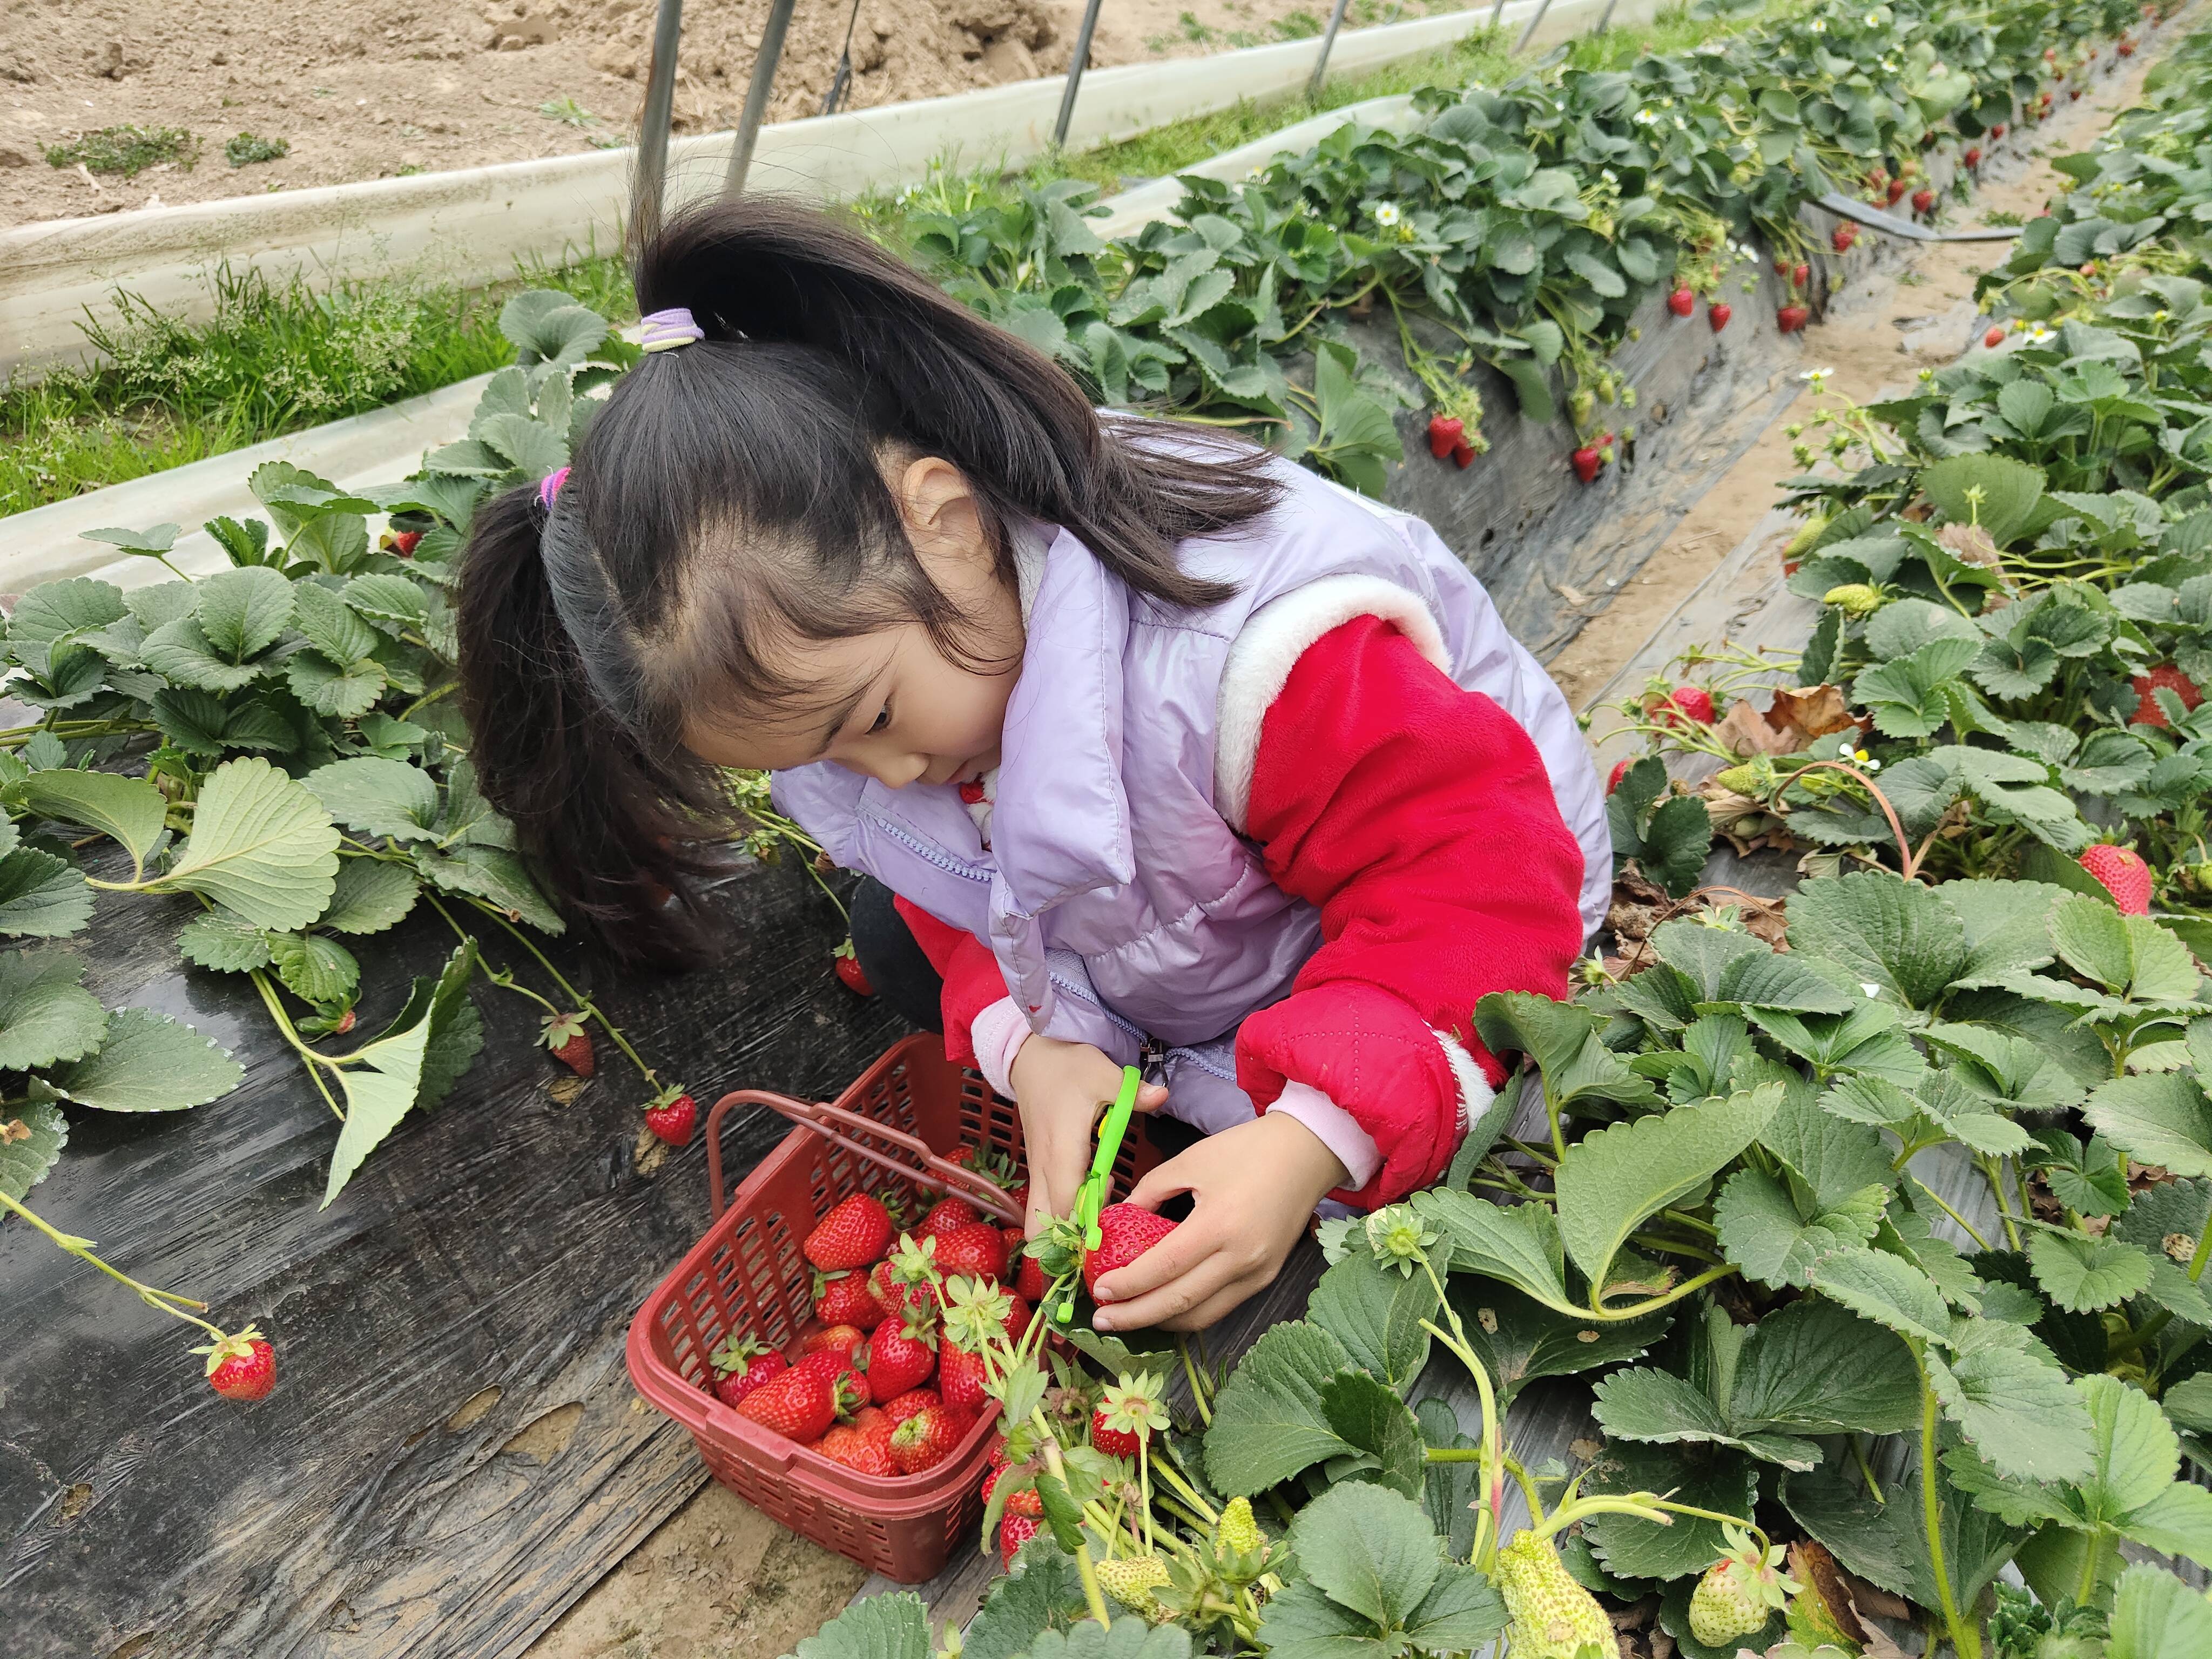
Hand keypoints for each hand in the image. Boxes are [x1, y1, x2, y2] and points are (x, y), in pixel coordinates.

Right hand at [1010, 1035, 1166, 1237]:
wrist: (1031, 1058)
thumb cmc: (1067, 1067)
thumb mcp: (1103, 1074)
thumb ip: (1132, 1093)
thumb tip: (1162, 1095)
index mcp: (1061, 1152)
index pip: (1067, 1206)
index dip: (1088, 1225)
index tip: (1114, 1226)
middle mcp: (1043, 1168)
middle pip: (1045, 1225)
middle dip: (1071, 1240)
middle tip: (1106, 1231)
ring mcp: (1036, 1171)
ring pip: (1037, 1219)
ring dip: (1064, 1229)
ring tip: (1100, 1217)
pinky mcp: (1037, 1169)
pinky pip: (1042, 1206)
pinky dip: (1060, 1215)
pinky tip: (1092, 1198)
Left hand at [1091, 1111, 1348, 1332]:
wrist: (1306, 1153)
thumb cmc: (1246, 1150)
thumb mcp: (1189, 1161)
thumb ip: (1149, 1192)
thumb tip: (1115, 1222)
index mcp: (1219, 1224)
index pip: (1165, 1267)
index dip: (1129, 1285)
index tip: (1100, 1290)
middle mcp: (1241, 1257)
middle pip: (1180, 1302)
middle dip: (1135, 1316)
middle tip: (1102, 1320)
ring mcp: (1257, 1273)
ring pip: (1201, 1315)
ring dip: (1161, 1320)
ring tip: (1128, 1317)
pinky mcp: (1266, 1278)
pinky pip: (1221, 1306)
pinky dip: (1189, 1312)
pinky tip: (1164, 1305)